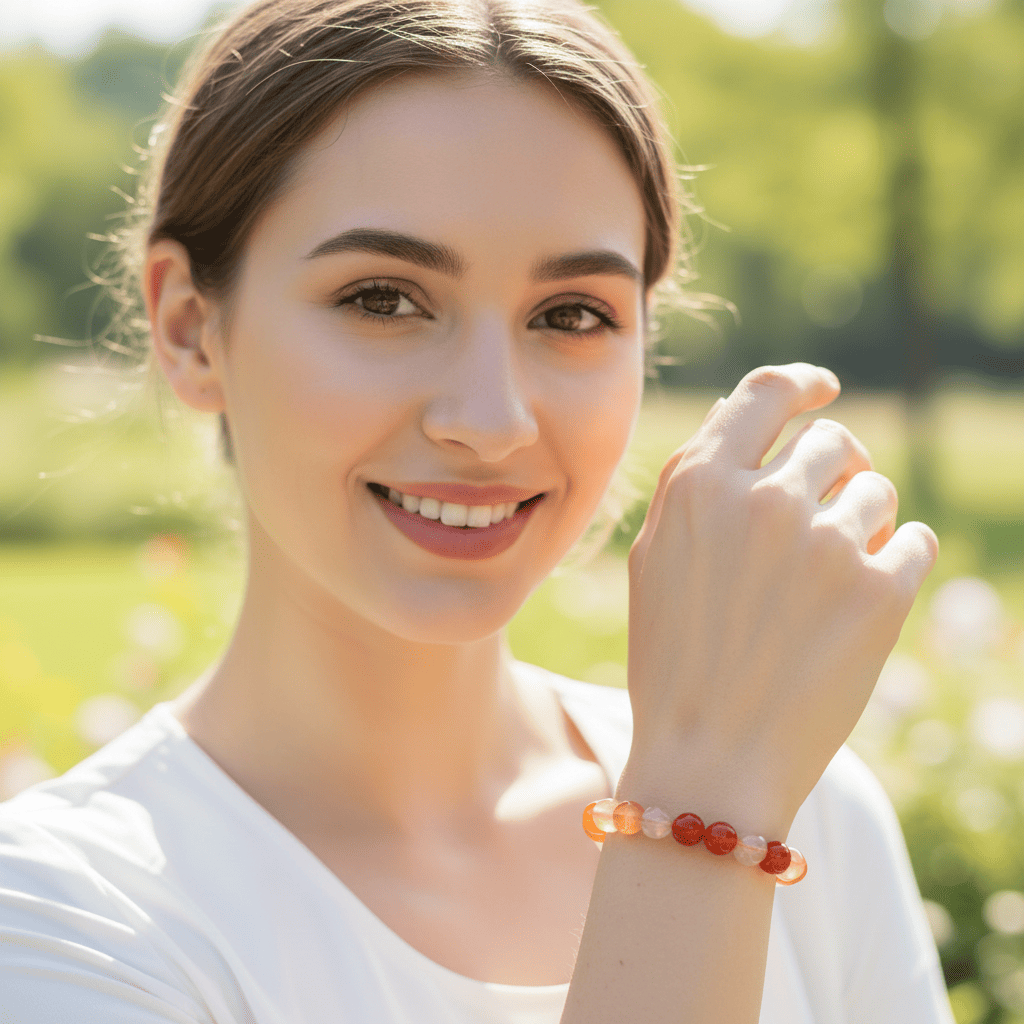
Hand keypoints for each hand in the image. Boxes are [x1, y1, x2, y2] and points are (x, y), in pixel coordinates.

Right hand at [623, 363, 937, 823]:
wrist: (709, 762)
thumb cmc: (673, 662)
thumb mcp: (654, 558)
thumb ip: (696, 482)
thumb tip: (746, 418)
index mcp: (700, 483)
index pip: (767, 391)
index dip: (804, 384)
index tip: (824, 390)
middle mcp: (763, 500)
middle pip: (833, 441)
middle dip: (838, 469)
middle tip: (830, 511)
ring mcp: (825, 544)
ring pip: (880, 492)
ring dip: (867, 523)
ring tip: (838, 576)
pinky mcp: (881, 592)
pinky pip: (919, 542)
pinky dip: (902, 562)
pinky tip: (871, 598)